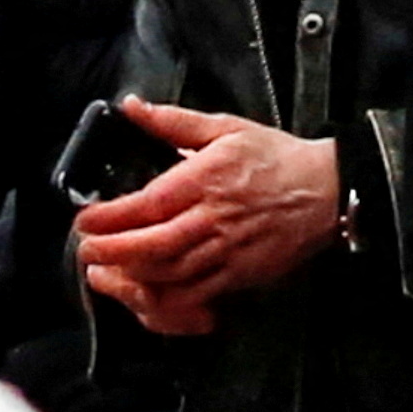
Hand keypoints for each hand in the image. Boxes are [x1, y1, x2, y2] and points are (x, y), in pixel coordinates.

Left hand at [73, 100, 342, 335]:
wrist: (327, 190)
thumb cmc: (276, 157)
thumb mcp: (226, 127)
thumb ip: (174, 121)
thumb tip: (131, 107)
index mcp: (206, 178)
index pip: (148, 203)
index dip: (111, 216)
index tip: (85, 219)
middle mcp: (213, 218)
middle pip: (153, 246)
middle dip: (112, 253)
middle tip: (86, 253)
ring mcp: (227, 251)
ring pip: (171, 275)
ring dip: (131, 279)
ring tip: (106, 275)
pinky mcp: (240, 276)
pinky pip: (197, 297)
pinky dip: (168, 304)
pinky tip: (147, 299)